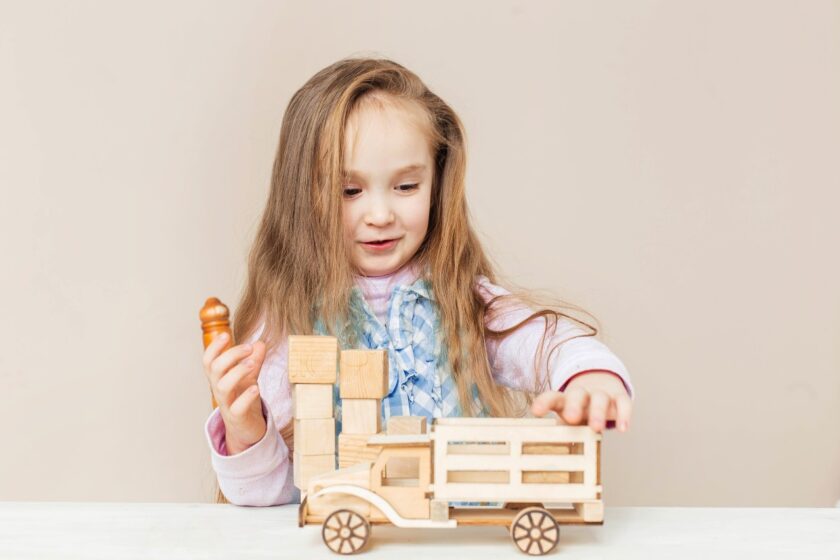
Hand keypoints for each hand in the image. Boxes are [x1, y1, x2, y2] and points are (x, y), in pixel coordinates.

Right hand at [202, 332, 267, 453]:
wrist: (246, 428)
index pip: (209, 360)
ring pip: (223, 387)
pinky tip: (255, 388)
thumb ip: (254, 361)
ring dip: (237, 372)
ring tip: (252, 364)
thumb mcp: (249, 377)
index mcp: (219, 377)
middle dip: (230, 355)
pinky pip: (237, 408)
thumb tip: (260, 343)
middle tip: (248, 348)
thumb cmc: (243, 399)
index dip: (214, 347)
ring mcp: (226, 404)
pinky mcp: (237, 417)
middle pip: (215, 369)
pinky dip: (246, 397)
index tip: (226, 335)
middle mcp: (219, 389)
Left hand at [530, 372, 631, 432]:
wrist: (602, 389)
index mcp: (565, 400)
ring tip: (597, 428)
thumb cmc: (579, 412)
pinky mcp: (619, 397)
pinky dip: (623, 414)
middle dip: (574, 406)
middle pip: (577, 395)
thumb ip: (560, 437)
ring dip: (598, 412)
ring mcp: (601, 394)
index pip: (552, 397)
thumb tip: (552, 461)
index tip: (536, 411)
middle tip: (572, 418)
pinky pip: (623, 403)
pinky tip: (622, 429)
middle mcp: (582, 395)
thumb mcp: (568, 422)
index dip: (544, 403)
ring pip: (600, 398)